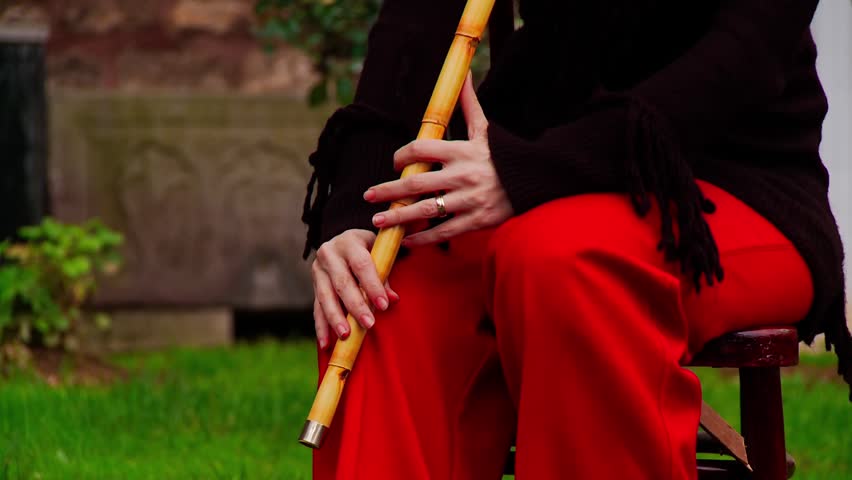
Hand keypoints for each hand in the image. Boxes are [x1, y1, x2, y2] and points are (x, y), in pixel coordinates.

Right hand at [312, 229, 398, 348]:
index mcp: (349, 241)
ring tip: (346, 335)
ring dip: (336, 318)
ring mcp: (318, 270)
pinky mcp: (313, 285)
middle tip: (369, 324)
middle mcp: (329, 253)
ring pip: (325, 296)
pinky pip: (316, 308)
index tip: (384, 305)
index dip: (372, 285)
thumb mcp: (378, 253)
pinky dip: (321, 327)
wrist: (344, 242)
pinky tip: (325, 344)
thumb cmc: (368, 249)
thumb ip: (385, 274)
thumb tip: (392, 299)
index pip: (361, 264)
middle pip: (342, 282)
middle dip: (356, 305)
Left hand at [363, 72, 512, 246]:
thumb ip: (469, 104)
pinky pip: (444, 231)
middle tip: (368, 195)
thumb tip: (464, 74)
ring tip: (378, 220)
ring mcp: (469, 199)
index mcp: (461, 150)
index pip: (421, 149)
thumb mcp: (485, 129)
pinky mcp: (477, 220)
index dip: (402, 156)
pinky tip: (407, 239)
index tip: (394, 164)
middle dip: (388, 190)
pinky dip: (423, 237)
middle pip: (416, 183)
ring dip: (398, 216)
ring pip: (426, 210)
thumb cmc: (504, 155)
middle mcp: (462, 175)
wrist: (534, 180)